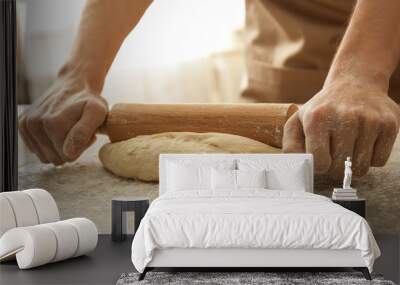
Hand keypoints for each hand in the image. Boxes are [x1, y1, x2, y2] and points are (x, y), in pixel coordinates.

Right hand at [19, 75, 107, 165]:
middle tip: (79, 129)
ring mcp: (27, 124)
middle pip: (57, 158)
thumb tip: (68, 153)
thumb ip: (83, 132)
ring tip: (70, 128)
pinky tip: (58, 128)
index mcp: (53, 124)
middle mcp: (36, 124)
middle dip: (70, 147)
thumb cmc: (88, 100)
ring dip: (60, 145)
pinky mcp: (23, 124)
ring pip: (46, 156)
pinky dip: (48, 142)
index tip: (87, 131)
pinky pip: (37, 149)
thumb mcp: (96, 112)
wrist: (75, 82)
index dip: (82, 146)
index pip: (69, 157)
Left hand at [283, 79, 399, 178]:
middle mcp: (345, 118)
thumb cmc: (323, 109)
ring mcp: (369, 120)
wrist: (355, 83)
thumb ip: (291, 146)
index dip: (320, 166)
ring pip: (361, 167)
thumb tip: (297, 167)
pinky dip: (370, 159)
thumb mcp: (298, 121)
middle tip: (334, 155)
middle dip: (335, 168)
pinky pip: (379, 161)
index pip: (321, 163)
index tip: (321, 159)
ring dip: (353, 165)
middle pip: (340, 168)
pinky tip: (363, 142)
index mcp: (317, 118)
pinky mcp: (389, 124)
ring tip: (348, 148)